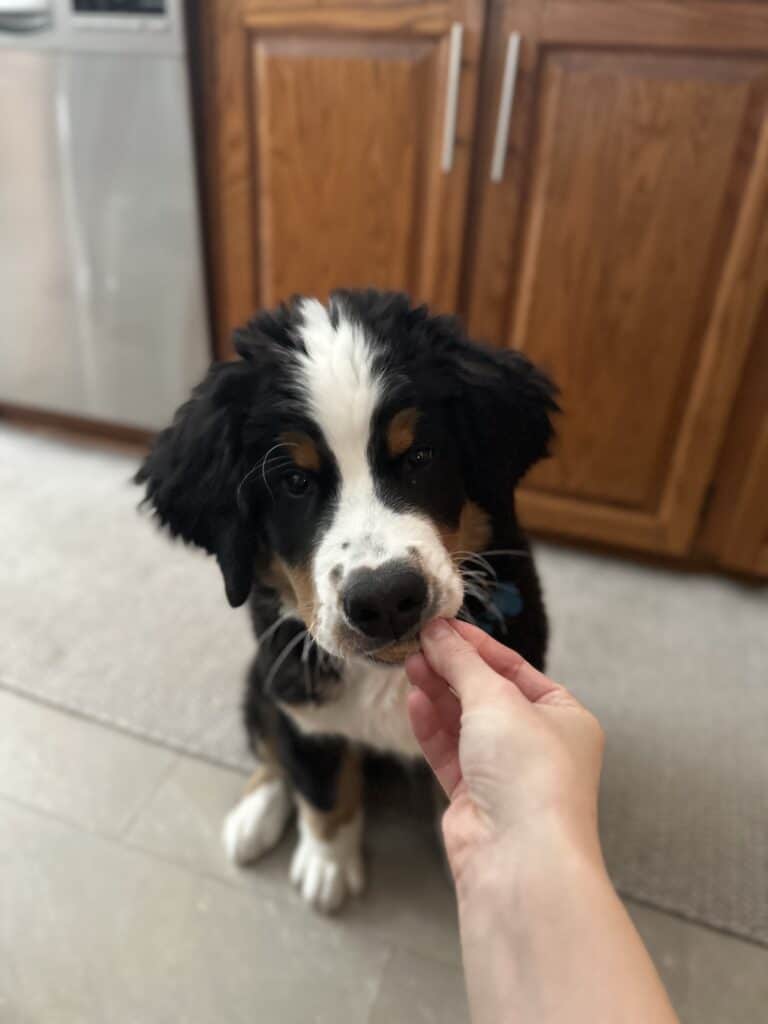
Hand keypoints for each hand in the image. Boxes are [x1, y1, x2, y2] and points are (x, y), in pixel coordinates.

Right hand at [405, 619, 604, 889]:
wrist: (519, 858)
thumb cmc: (529, 772)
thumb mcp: (497, 699)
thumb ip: (463, 662)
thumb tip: (438, 632)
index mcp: (565, 718)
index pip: (516, 669)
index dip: (477, 646)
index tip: (442, 625)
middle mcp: (539, 746)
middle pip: (488, 695)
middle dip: (453, 669)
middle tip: (418, 644)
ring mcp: (506, 774)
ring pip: (465, 723)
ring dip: (439, 694)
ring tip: (410, 665)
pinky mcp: (475, 799)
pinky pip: (451, 753)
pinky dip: (432, 727)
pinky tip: (415, 701)